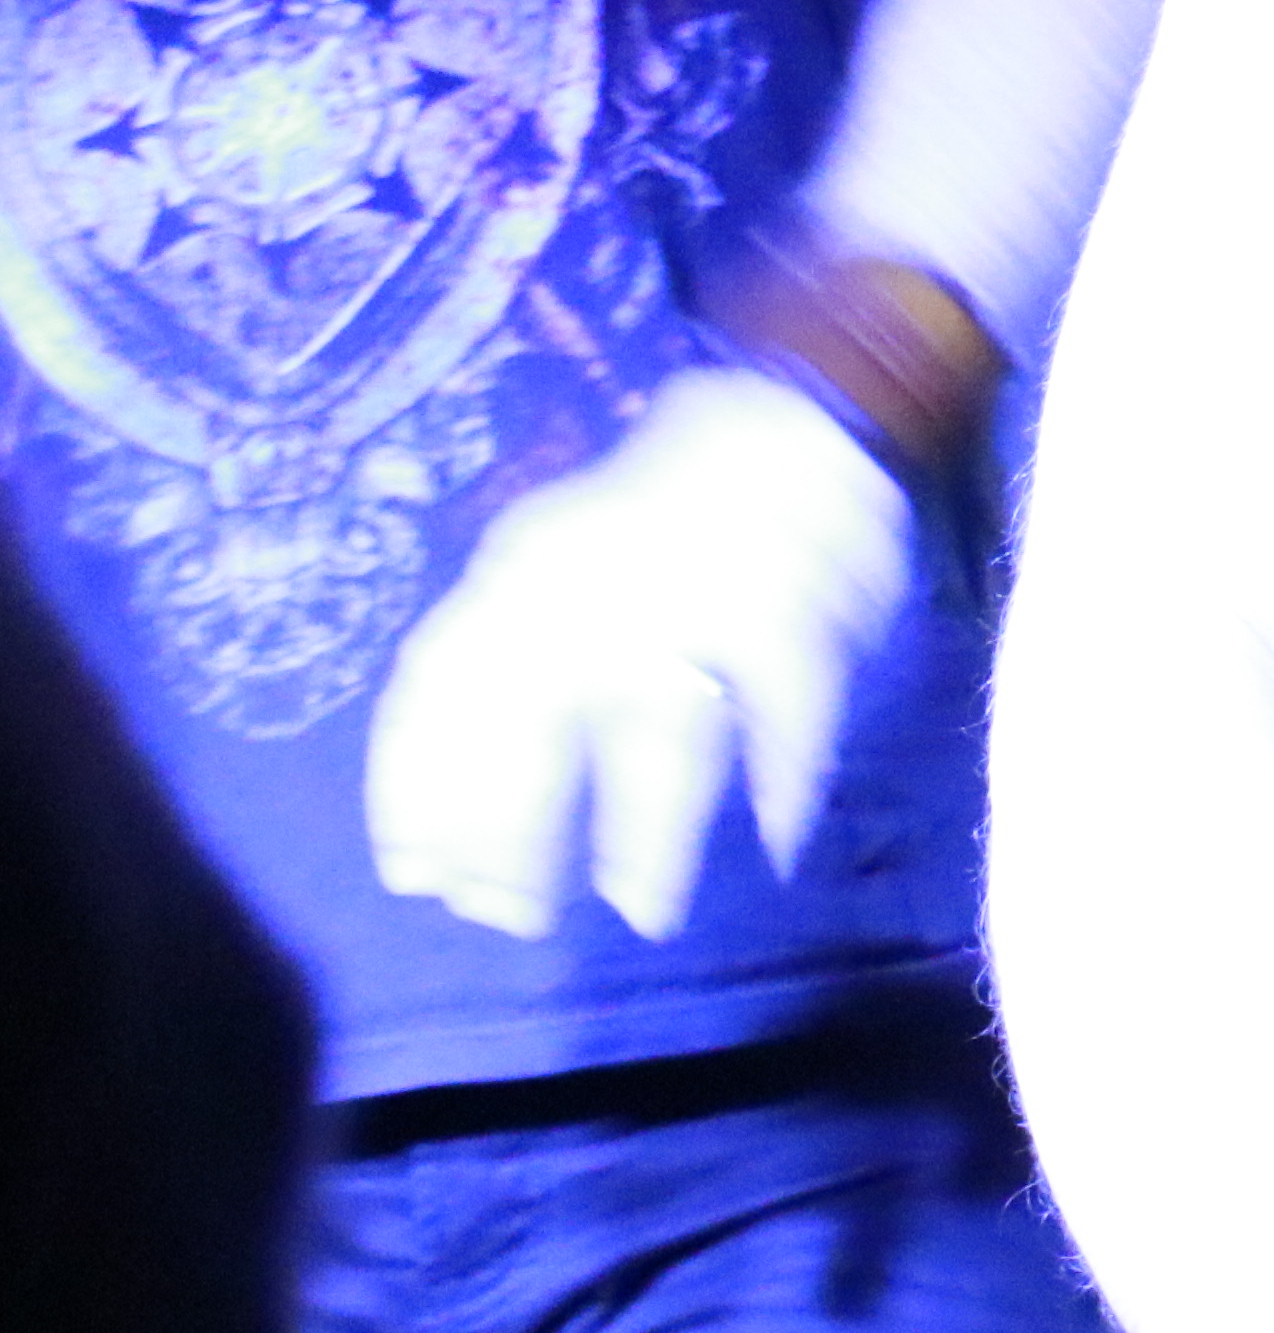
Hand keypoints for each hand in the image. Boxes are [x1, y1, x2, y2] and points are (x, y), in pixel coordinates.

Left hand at [365, 366, 916, 941]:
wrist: (794, 415)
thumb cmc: (651, 516)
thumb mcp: (544, 564)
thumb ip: (499, 667)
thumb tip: (437, 818)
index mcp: (527, 567)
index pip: (446, 687)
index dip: (420, 788)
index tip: (413, 876)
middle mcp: (601, 581)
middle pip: (541, 725)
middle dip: (517, 830)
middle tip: (513, 917)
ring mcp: (705, 593)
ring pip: (667, 734)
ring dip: (649, 834)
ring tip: (642, 909)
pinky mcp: (801, 605)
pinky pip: (789, 710)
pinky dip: (786, 779)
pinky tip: (776, 838)